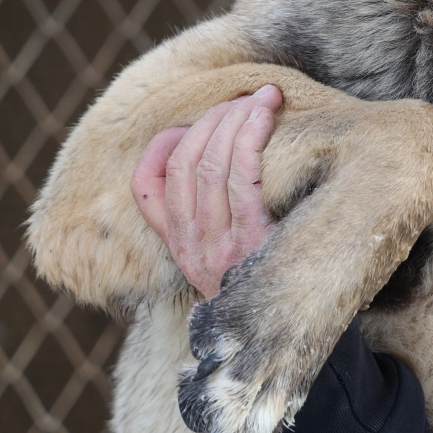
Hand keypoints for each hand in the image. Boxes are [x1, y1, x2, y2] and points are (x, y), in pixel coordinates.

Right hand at [131, 84, 281, 297]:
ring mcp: (217, 244)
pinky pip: (244, 176)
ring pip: (212, 163)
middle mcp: (190, 245)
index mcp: (178, 246)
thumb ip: (211, 225)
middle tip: (243, 97)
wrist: (287, 336)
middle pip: (185, 162)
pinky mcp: (251, 240)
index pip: (146, 188)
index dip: (161, 146)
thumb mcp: (224, 261)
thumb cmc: (266, 285)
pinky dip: (253, 137)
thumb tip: (216, 162)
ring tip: (265, 97)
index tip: (188, 122)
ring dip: (238, 118)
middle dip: (213, 118)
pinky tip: (268, 116)